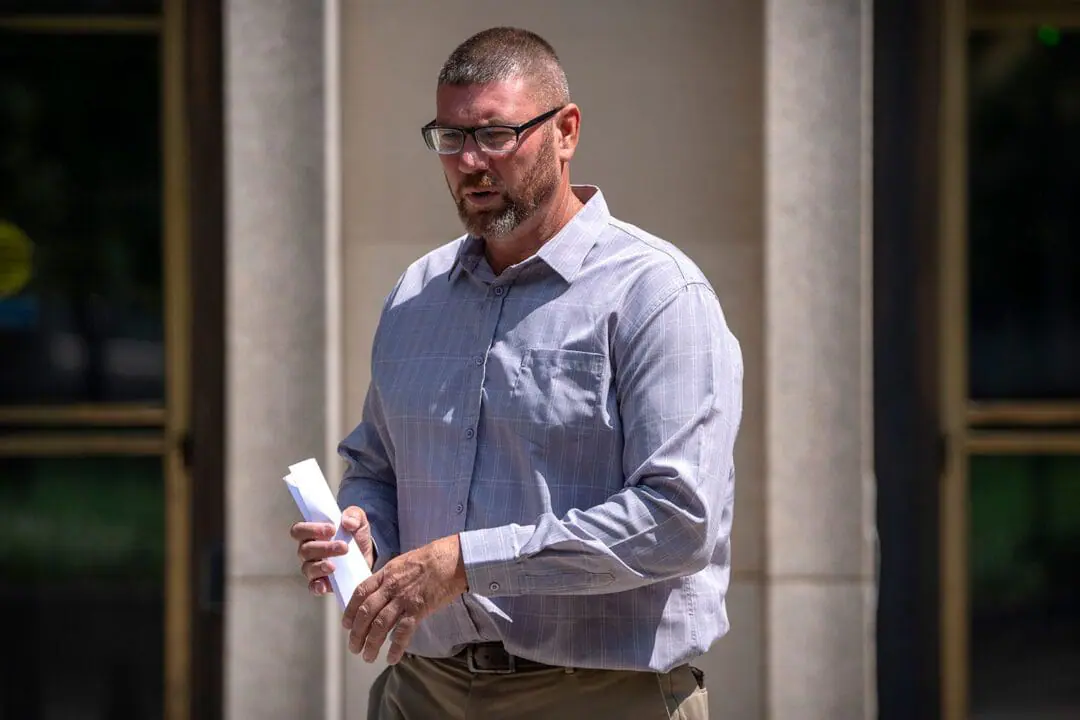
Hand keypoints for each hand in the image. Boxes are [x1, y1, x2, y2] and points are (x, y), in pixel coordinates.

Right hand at [290, 506, 375, 596]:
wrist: (367, 556)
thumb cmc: (355, 535)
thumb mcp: (358, 521)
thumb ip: (354, 515)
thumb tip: (347, 522)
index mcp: (312, 534)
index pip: (299, 530)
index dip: (311, 529)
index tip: (331, 529)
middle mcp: (308, 551)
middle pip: (305, 550)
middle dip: (324, 548)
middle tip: (343, 547)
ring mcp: (313, 568)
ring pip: (308, 568)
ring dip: (321, 566)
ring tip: (335, 566)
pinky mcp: (322, 583)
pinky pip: (313, 586)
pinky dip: (317, 586)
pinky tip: (325, 585)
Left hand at [342, 534, 467, 664]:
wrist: (452, 559)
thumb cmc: (431, 558)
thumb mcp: (402, 563)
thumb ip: (389, 577)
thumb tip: (380, 592)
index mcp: (385, 573)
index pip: (360, 592)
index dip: (350, 611)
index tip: (346, 625)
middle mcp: (391, 587)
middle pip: (366, 612)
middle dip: (357, 633)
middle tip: (354, 647)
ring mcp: (404, 598)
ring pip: (380, 625)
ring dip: (371, 643)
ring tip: (367, 656)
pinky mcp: (419, 609)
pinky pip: (402, 632)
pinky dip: (395, 647)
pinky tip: (391, 658)